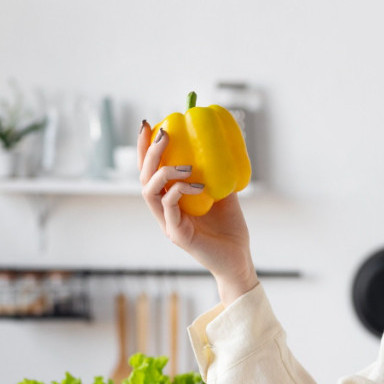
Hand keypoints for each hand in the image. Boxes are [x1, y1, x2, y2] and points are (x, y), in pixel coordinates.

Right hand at [138, 121, 257, 303]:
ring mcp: (167, 223)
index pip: (150, 169)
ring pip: (149, 191)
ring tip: (185, 163)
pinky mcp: (176, 235)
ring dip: (163, 171)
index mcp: (170, 199)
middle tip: (163, 133)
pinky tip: (198, 184)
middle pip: (144, 176)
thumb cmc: (230, 228)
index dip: (144, 148)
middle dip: (149, 152)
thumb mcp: (223, 193)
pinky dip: (179, 191)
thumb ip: (217, 173)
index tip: (149, 124)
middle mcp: (163, 210)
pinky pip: (169, 207)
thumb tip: (220, 144)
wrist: (239, 259)